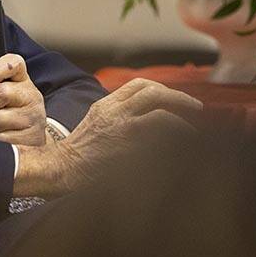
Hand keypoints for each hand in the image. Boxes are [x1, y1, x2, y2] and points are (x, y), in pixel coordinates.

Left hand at [0, 54, 46, 146]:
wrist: (28, 145)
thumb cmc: (7, 120)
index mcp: (21, 81)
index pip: (14, 63)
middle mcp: (31, 95)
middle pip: (2, 91)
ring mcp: (34, 116)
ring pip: (0, 118)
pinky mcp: (32, 137)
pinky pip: (2, 138)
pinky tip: (5, 138)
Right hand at [13, 77, 202, 198]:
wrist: (60, 170)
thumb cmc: (76, 161)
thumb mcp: (93, 131)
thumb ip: (114, 125)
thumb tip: (141, 132)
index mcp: (104, 106)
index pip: (137, 86)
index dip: (160, 90)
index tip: (173, 101)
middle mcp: (113, 109)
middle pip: (150, 89)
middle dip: (176, 97)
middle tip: (195, 108)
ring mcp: (121, 121)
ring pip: (158, 101)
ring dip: (181, 110)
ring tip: (195, 126)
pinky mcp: (127, 137)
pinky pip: (160, 124)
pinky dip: (177, 129)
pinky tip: (186, 142)